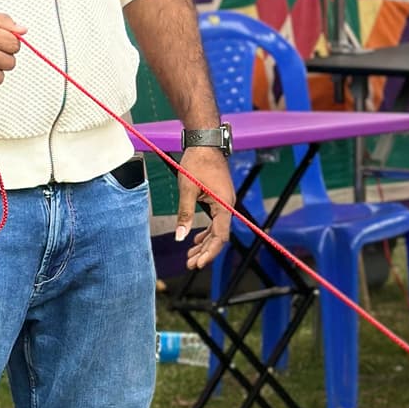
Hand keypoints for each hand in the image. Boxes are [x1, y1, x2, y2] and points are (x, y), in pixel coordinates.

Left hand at [175, 148, 234, 269]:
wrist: (205, 143)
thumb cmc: (197, 162)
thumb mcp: (187, 189)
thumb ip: (185, 214)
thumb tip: (180, 237)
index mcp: (224, 205)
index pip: (220, 236)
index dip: (209, 252)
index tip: (198, 264)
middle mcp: (228, 206)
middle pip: (219, 236)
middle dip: (205, 252)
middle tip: (189, 264)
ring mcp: (225, 203)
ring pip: (217, 230)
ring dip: (204, 244)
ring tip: (190, 256)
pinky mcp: (220, 199)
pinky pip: (215, 221)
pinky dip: (206, 232)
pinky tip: (196, 239)